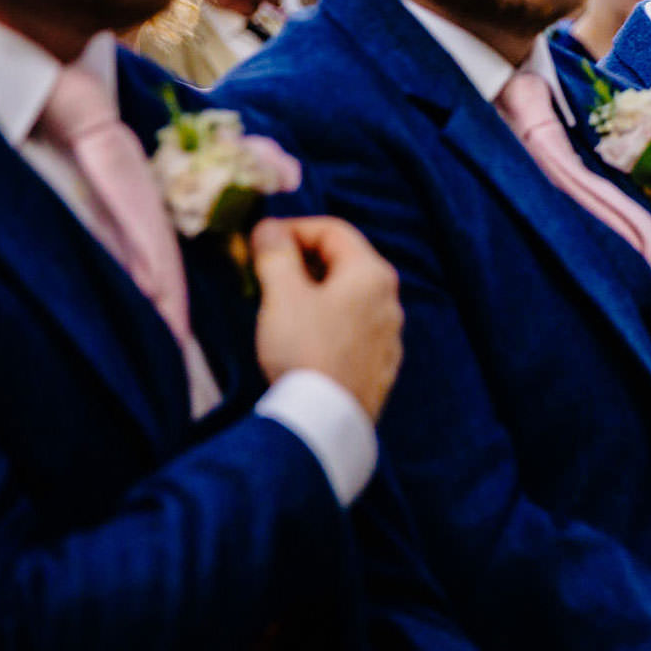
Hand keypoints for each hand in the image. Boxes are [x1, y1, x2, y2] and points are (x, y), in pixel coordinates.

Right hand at [253, 217, 403, 421]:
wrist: (326, 421)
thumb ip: (276, 254)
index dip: (292, 228)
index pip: (332, 230)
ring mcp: (390, 335)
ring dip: (314, 291)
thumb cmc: (304, 349)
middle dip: (303, 260)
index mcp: (371, 274)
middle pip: (344, 262)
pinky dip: (329, 320)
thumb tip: (269, 228)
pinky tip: (305, 336)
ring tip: (281, 304)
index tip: (260, 241)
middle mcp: (390, 300)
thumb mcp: (283, 295)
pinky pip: (353, 328)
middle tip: (266, 271)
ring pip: (349, 297)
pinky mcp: (381, 365)